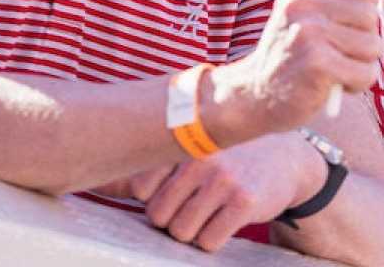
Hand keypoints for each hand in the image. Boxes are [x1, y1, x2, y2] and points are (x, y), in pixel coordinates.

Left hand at [131, 134, 323, 252]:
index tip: (179, 189)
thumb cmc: (229, 158)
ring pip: (181, 232)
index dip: (158, 198)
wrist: (290, 160)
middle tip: (198, 204)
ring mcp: (224, 179)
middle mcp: (201, 157)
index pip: (140, 189)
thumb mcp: (193, 151)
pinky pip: (208, 241)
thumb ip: (149, 166)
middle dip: (174, 219)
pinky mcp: (244, 201)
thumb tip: (93, 180)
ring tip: (212, 212)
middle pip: (159, 216)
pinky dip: (214, 240)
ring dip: (194, 232)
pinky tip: (227, 220)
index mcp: (183, 141)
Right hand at [209, 0, 383, 139]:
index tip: (361, 13)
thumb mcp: (304, 12)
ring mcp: (308, 32)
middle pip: (371, 13)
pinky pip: (367, 72)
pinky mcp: (317, 64)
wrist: (254, 96)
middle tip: (336, 52)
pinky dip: (358, 83)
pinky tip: (333, 84)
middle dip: (364, 38)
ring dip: (362, 64)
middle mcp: (302, 3)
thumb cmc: (292, 54)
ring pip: (374, 44)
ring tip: (333, 68)